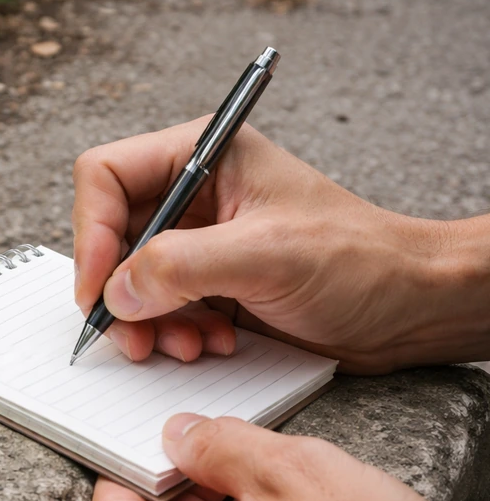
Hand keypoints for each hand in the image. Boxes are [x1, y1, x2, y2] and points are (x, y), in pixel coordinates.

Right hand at [71, 117, 489, 372]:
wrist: (409, 308)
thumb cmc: (360, 260)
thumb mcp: (267, 254)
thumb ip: (181, 266)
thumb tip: (115, 291)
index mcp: (203, 155)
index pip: (106, 176)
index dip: (91, 231)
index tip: (98, 287)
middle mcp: (192, 194)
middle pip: (111, 235)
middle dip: (118, 290)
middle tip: (130, 334)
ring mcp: (198, 240)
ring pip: (129, 279)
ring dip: (146, 321)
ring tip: (185, 345)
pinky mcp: (207, 283)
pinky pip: (158, 308)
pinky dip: (171, 333)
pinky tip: (210, 344)